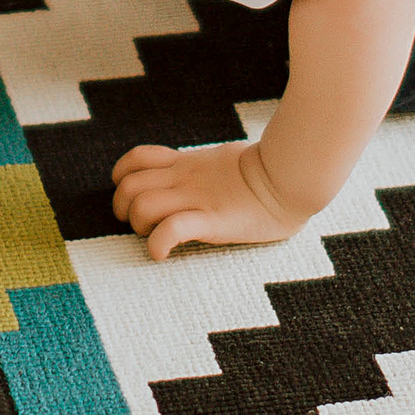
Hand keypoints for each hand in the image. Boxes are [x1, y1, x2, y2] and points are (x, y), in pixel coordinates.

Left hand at [109, 141, 308, 260]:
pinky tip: (162, 254)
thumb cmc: (265, 174)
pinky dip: (158, 245)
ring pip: (142, 207)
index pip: (135, 159)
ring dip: (139, 227)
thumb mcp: (222, 161)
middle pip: (129, 187)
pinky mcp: (212, 221)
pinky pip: (171, 229)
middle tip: (140, 224)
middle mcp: (184, 180)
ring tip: (154, 238)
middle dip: (122, 208)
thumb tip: (190, 174)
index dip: (122, 177)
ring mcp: (196, 200)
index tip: (132, 194)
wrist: (292, 179)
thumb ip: (200, 167)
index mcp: (186, 164)